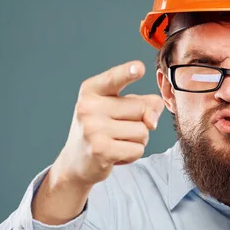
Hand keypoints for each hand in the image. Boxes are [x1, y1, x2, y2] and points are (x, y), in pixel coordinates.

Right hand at [54, 60, 164, 187]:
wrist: (76, 161)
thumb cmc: (102, 128)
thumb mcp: (118, 108)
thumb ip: (144, 104)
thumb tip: (152, 121)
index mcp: (92, 90)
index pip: (114, 79)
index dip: (128, 72)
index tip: (140, 67)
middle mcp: (89, 107)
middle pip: (141, 108)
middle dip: (140, 121)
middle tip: (118, 128)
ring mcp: (93, 129)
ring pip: (143, 131)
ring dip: (137, 140)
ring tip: (116, 141)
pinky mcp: (100, 151)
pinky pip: (137, 150)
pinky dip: (132, 154)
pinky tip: (115, 154)